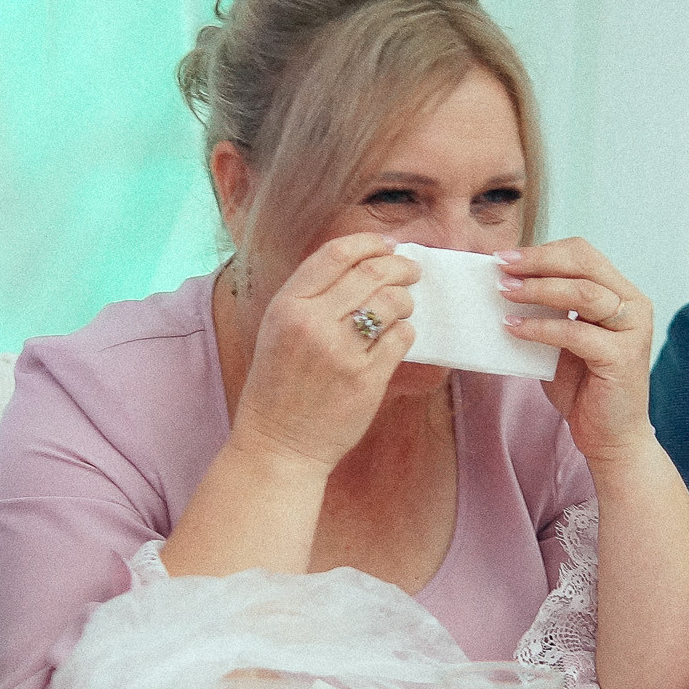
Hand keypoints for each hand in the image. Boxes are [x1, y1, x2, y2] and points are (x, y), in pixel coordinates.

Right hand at [228, 235, 420, 474]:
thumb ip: (311, 297)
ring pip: (392, 302)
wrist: (278, 444)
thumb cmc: (279, 386)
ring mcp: (340, 352)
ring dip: (405, 300)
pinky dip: (405, 333)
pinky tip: (396, 339)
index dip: (369, 244)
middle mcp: (312, 324)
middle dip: (400, 266)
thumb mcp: (278, 330)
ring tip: (402, 308)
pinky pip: (401, 339)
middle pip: (371, 273)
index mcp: (287, 306)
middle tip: (411, 271)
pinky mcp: (365, 379)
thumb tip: (364, 263)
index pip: (336, 254)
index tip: (386, 246)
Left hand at [496, 237, 658, 465]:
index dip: (543, 251)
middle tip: (499, 265)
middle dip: (538, 261)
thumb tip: (504, 284)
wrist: (610, 437)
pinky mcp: (622, 356)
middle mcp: (633, 304)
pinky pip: (575, 332)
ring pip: (582, 292)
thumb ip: (546, 311)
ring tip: (503, 292)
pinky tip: (513, 328)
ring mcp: (632, 329)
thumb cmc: (583, 388)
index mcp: (621, 293)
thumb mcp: (562, 340)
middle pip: (584, 263)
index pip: (582, 254)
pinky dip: (540, 328)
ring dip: (537, 289)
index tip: (504, 257)